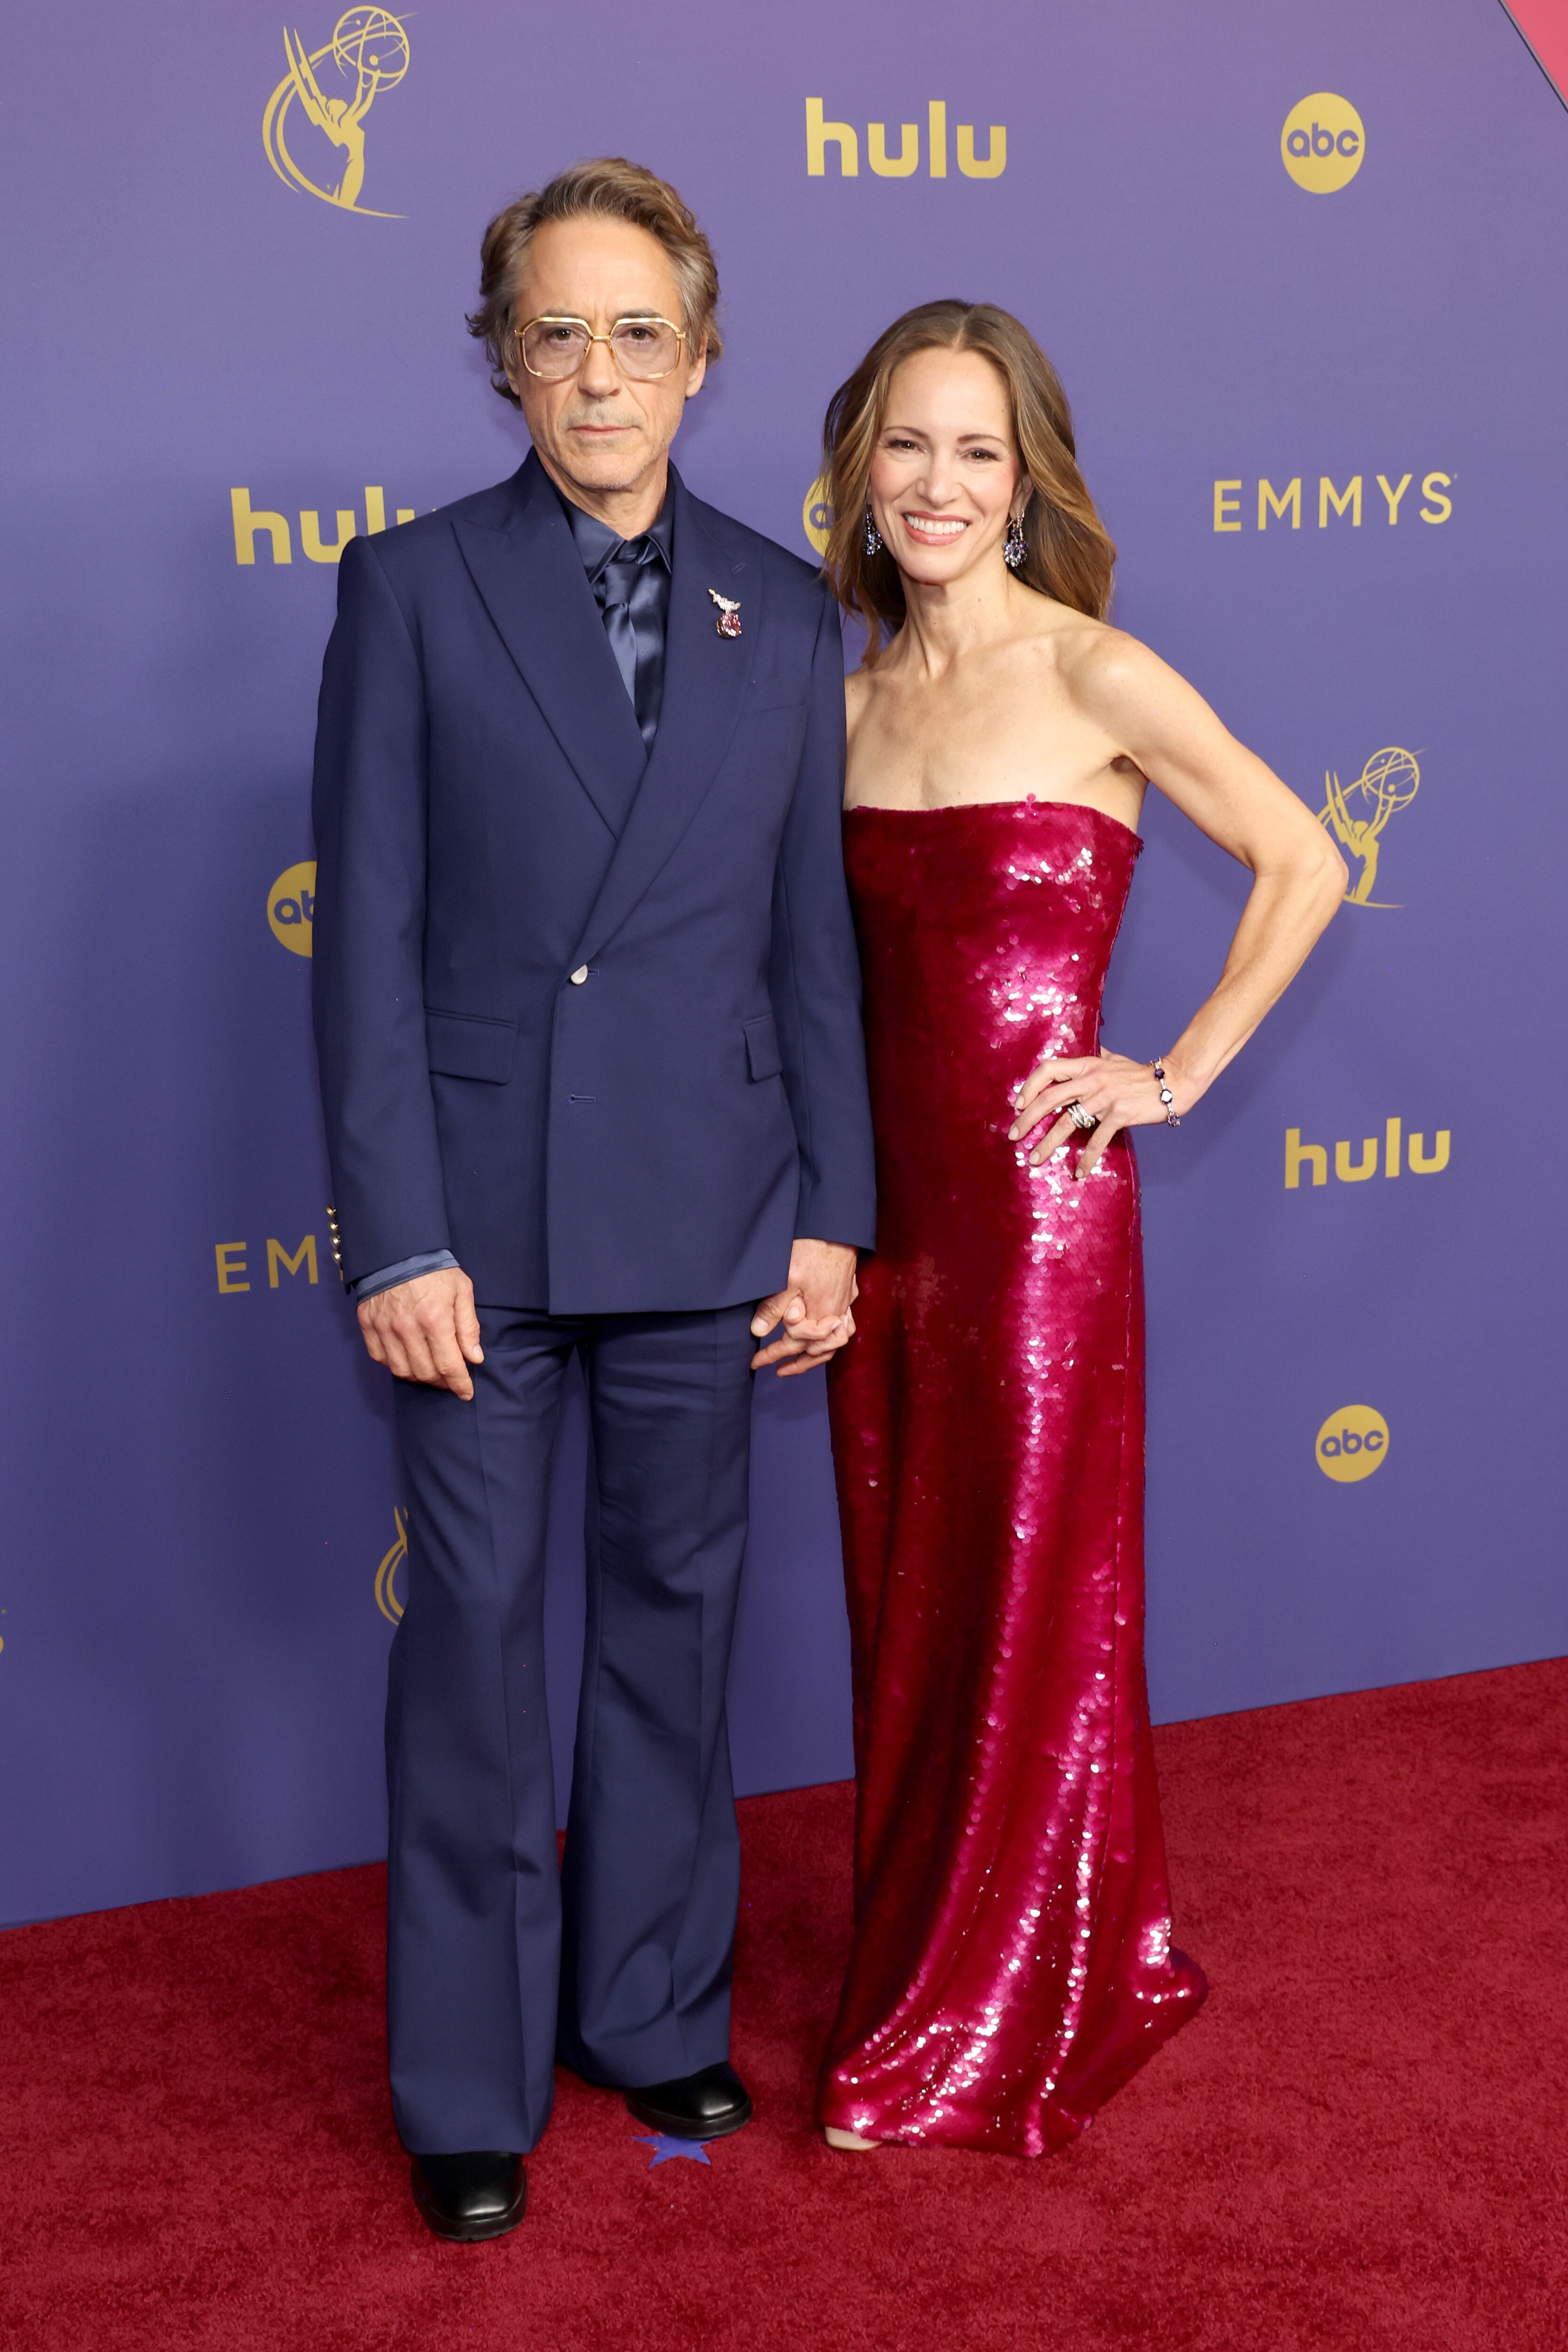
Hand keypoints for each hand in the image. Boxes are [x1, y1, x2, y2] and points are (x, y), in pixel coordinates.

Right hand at [357, 1267, 483, 1399]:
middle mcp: (407, 1328)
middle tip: (450, 1378)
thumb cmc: (434, 1270)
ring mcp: (384, 1328)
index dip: (460, 1384)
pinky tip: (408, 1358)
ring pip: (402, 1371)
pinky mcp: (368, 1325)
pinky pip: (381, 1358)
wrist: (396, 1249)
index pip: (449, 1365)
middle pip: (426, 1373)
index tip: (466, 1393)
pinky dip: (396, 1365)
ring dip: (420, 1377)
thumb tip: (474, 1358)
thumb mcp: (462, 1291)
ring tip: (431, 1371)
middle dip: (442, 1382)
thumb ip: (468, 1326)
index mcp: (434, 1319)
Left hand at [750, 1239, 858, 1376]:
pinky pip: (845, 1324)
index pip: (795, 1344)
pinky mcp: (848, 1291)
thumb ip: (774, 1308)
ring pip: (836, 1340)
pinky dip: (832, 1335)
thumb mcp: (786, 1279)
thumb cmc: (812, 1251)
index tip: (756, 1362)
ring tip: (800, 1359)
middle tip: (776, 1368)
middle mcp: (837, 1313)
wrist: (836, 1228)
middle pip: (820, 1350)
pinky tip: (823, 1333)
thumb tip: (758, 1332)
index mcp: (822, 1314)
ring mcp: (846, 1303)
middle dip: (798, 1363)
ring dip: (817, 1353)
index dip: (773, 1355)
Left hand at [1008, 1051, 1188, 1179]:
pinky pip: (1097, 1140)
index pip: (1049, 1069)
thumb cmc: (1140, 1074)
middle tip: (1014, 1136)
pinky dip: (1086, 1158)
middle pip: (1050, 1098)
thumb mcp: (1115, 1059)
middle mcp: (1092, 1080)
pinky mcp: (1119, 1114)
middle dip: (1027, 1119)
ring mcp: (1105, 1097)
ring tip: (1034, 1159)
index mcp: (1087, 1066)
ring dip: (1047, 1143)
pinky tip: (1078, 1172)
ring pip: (1068, 1122)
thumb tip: (1091, 1051)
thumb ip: (1098, 1057)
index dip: (1029, 1085)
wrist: (1172, 1081)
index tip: (1017, 1105)